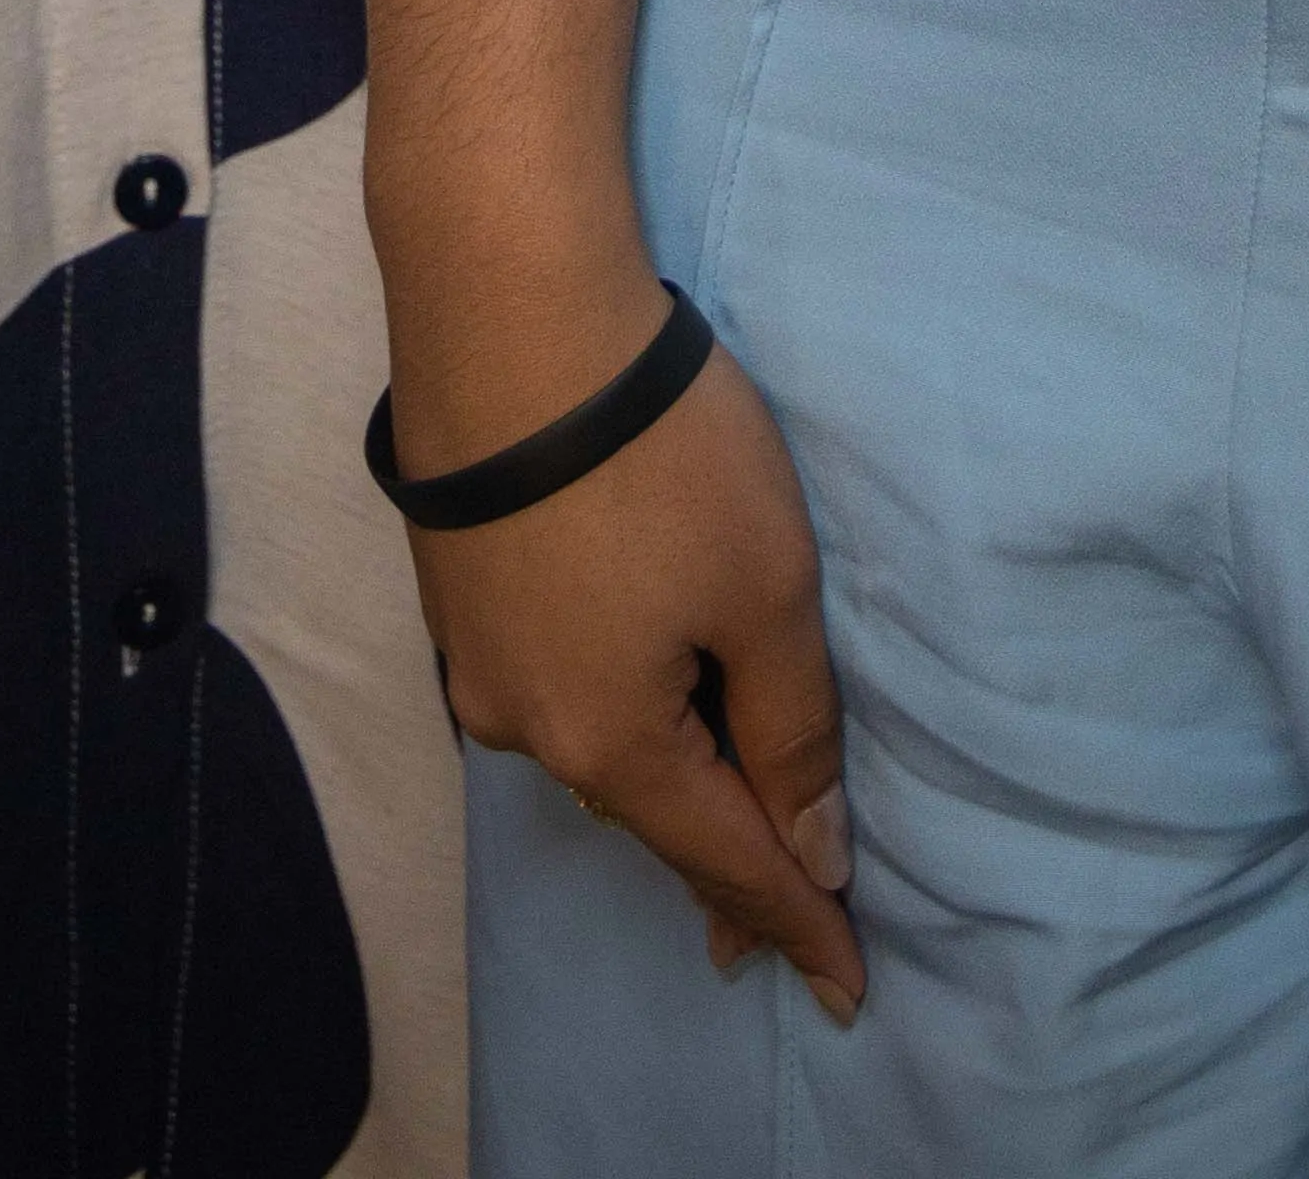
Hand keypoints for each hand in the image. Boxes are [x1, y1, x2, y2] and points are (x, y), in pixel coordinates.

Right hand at [408, 334, 862, 1022]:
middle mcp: (527, 728)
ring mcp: (479, 664)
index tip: (849, 993)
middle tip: (778, 936)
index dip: (796, 922)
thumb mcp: (763, 586)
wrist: (506, 314)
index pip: (728, 859)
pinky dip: (615, 717)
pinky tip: (634, 710)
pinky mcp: (459, 596)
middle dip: (726, 870)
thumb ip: (791, 727)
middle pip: (652, 814)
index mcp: (609, 744)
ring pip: (598, 752)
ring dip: (666, 788)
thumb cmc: (659, 453)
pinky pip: (558, 690)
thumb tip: (810, 854)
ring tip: (716, 823)